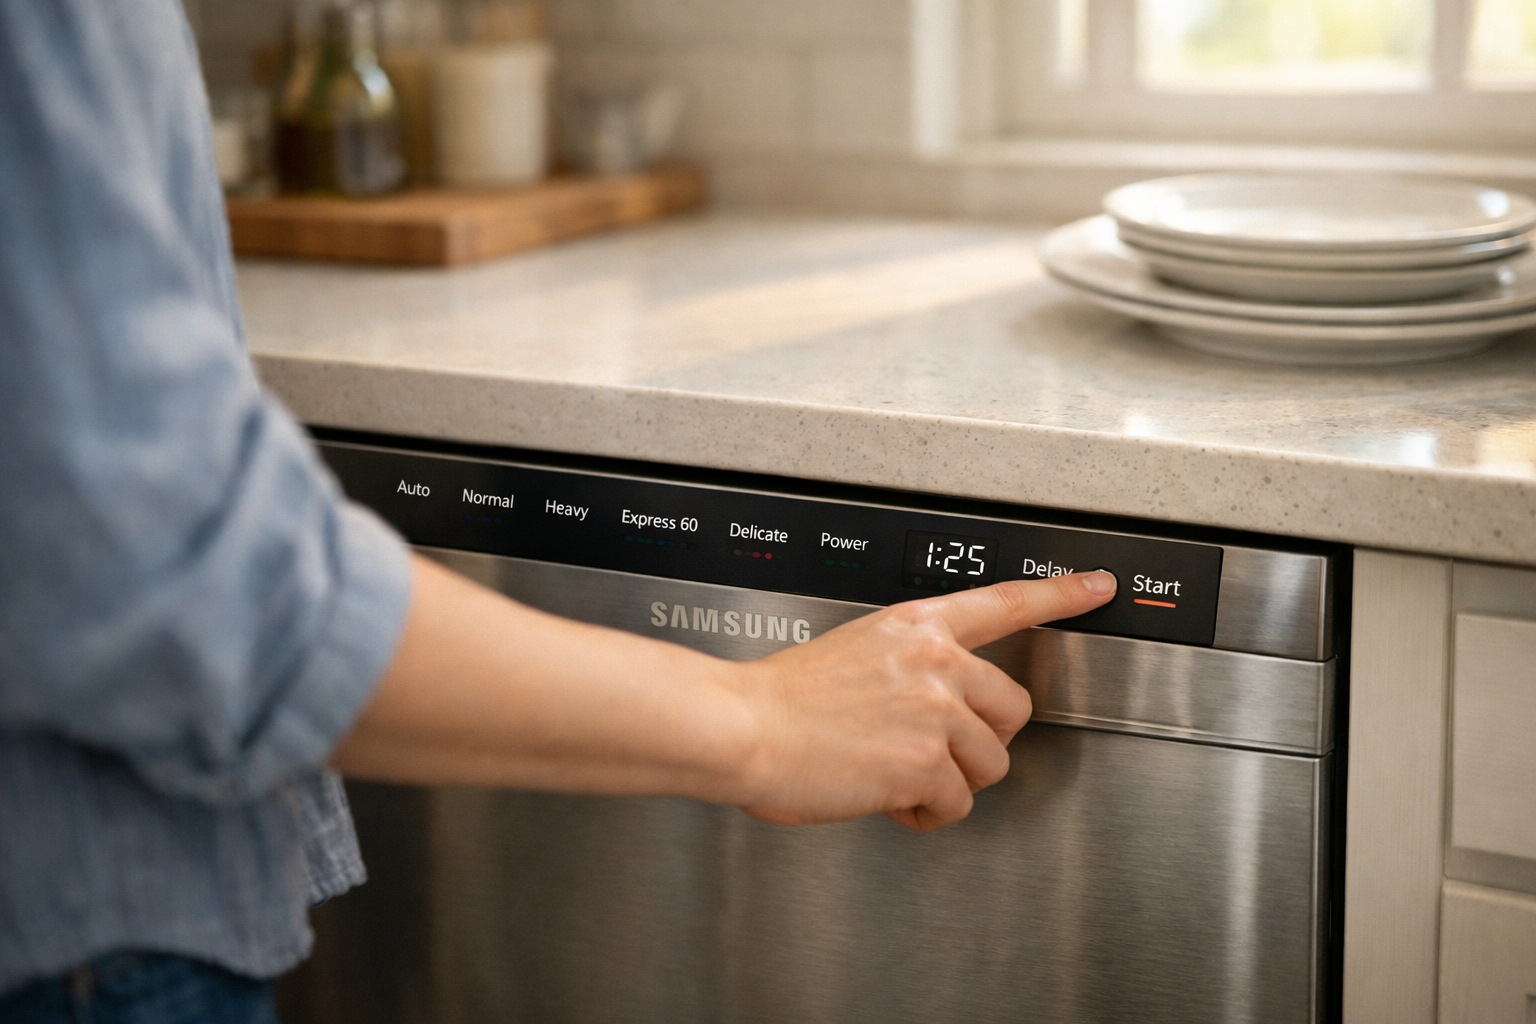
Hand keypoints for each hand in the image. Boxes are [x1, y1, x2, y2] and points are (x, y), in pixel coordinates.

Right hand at [731, 571, 1115, 831]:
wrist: (743, 727)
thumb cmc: (781, 700)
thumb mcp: (852, 653)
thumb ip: (904, 670)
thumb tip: (930, 711)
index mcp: (915, 626)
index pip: (1004, 601)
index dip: (1061, 595)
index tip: (1099, 586)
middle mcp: (934, 661)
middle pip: (1013, 709)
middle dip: (979, 740)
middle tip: (932, 751)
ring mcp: (934, 710)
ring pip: (988, 765)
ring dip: (948, 782)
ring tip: (894, 776)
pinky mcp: (926, 761)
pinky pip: (956, 804)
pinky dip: (924, 813)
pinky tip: (885, 797)